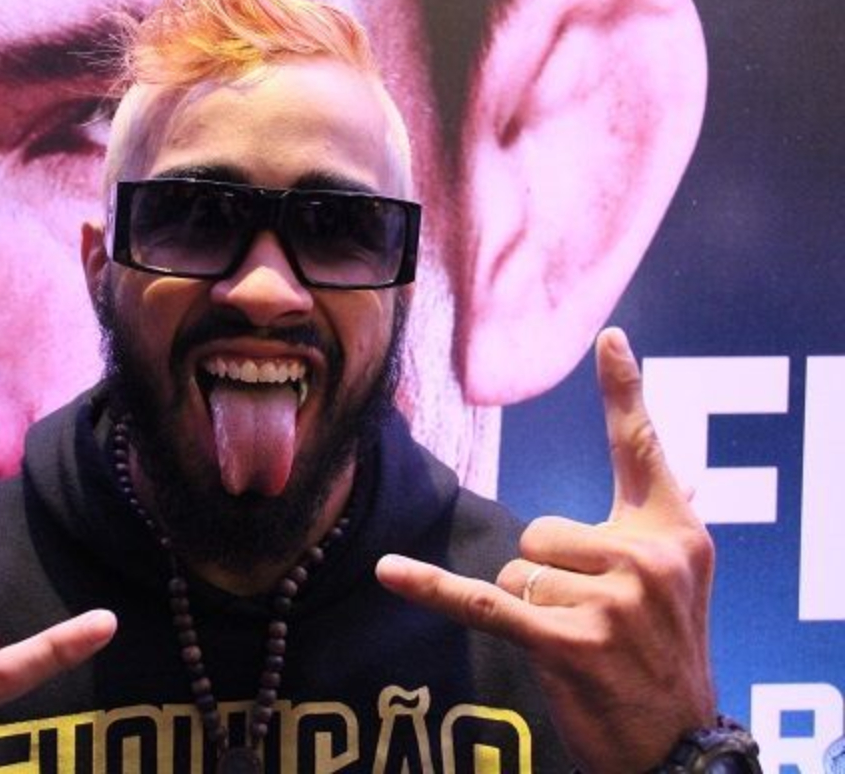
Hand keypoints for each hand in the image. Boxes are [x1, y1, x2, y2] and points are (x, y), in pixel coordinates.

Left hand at [376, 328, 715, 773]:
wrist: (679, 744)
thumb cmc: (666, 657)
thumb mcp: (680, 582)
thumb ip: (645, 529)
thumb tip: (641, 483)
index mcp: (677, 532)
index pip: (644, 449)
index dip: (624, 391)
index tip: (609, 338)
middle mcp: (647, 558)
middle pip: (541, 529)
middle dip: (547, 575)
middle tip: (590, 618)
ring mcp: (609, 601)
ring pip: (517, 571)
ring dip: (532, 609)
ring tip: (581, 643)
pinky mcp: (566, 641)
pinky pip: (482, 601)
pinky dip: (433, 589)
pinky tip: (390, 572)